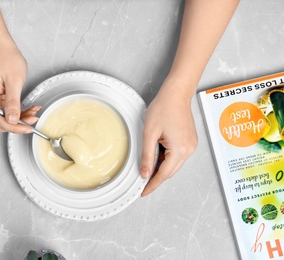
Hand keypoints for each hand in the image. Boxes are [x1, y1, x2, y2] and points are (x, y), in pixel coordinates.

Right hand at [0, 46, 39, 132]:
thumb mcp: (14, 82)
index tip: (28, 127)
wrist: (4, 52)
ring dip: (20, 119)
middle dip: (18, 124)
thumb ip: (13, 102)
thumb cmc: (8, 61)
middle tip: (33, 119)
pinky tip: (29, 110)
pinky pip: (7, 113)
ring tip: (33, 112)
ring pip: (5, 120)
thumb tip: (12, 120)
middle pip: (0, 122)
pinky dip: (19, 114)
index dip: (14, 127)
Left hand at [140, 81, 197, 195]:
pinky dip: (167, 159)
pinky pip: (177, 156)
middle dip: (156, 177)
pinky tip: (157, 154)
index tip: (143, 192)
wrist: (176, 94)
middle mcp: (189, 150)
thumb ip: (147, 156)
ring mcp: (191, 146)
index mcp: (179, 150)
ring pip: (174, 164)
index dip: (152, 185)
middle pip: (170, 171)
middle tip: (142, 182)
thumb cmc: (163, 109)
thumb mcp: (149, 133)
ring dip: (161, 167)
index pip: (164, 174)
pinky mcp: (190, 141)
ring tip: (147, 164)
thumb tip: (145, 174)